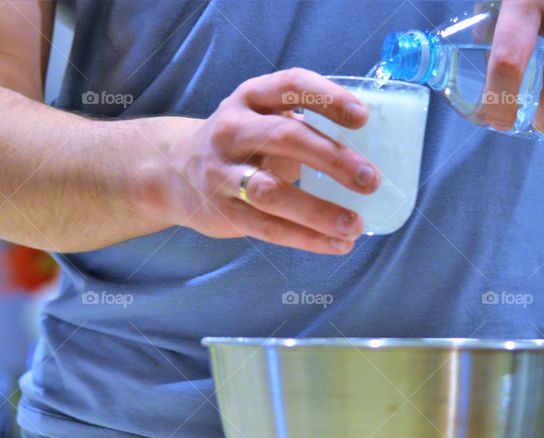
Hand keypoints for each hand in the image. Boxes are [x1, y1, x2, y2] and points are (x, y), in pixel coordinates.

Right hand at [158, 68, 380, 253]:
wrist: (172, 171)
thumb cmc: (240, 144)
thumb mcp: (261, 118)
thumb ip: (303, 126)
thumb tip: (371, 151)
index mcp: (250, 97)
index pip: (290, 87)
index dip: (327, 98)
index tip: (362, 116)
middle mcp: (233, 129)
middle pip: (284, 138)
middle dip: (332, 158)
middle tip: (371, 178)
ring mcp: (222, 172)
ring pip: (271, 191)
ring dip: (318, 210)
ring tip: (355, 224)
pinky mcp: (222, 210)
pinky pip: (268, 227)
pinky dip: (306, 238)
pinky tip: (337, 244)